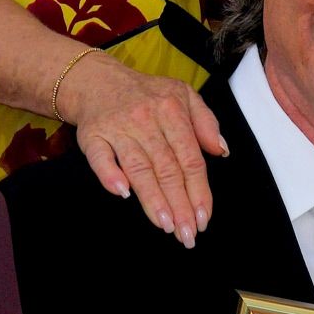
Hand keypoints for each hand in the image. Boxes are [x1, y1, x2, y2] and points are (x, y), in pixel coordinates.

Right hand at [59, 50, 227, 245]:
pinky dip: (110, 175)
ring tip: (165, 225)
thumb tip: (221, 150)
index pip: (190, 158)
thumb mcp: (183, 95)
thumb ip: (206, 122)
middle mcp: (146, 120)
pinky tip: (122, 193)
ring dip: (153, 198)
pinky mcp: (93, 135)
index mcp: (172, 110)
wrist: (98, 81)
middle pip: (167, 168)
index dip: (198, 190)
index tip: (203, 217)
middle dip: (179, 204)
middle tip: (187, 233)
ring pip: (139, 168)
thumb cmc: (146, 94)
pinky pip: (100, 158)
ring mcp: (119, 128)